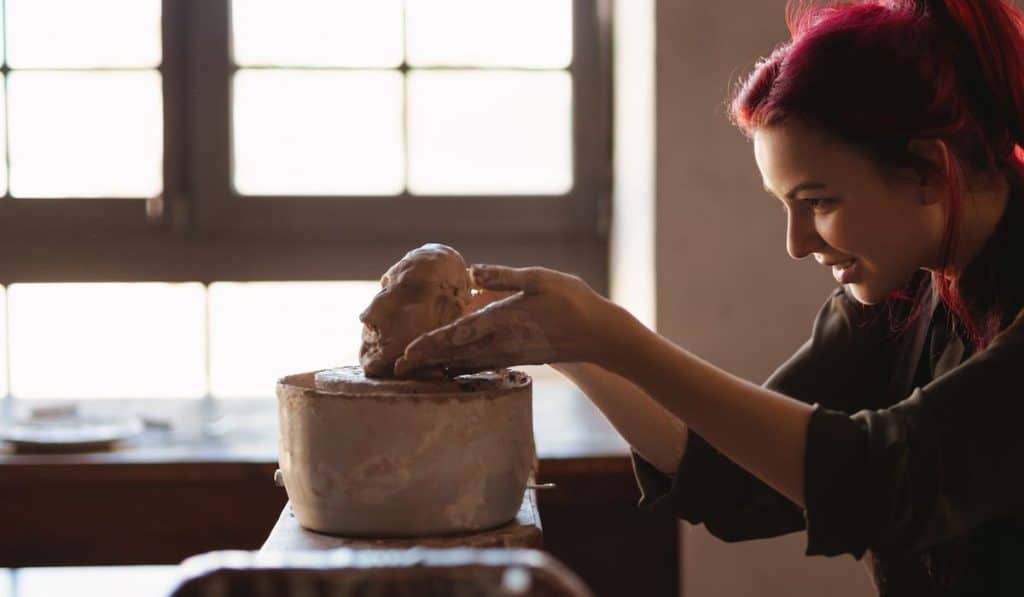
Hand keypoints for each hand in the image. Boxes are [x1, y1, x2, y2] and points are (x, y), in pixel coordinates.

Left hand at [394, 264, 618, 376]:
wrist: (599, 335)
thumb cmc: (572, 301)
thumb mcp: (541, 279)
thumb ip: (505, 276)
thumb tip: (471, 271)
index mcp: (502, 321)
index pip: (458, 335)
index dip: (431, 344)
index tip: (407, 353)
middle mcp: (501, 343)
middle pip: (455, 354)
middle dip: (425, 361)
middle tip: (396, 370)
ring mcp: (508, 354)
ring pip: (465, 363)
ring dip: (439, 367)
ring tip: (414, 371)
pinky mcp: (515, 357)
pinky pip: (480, 364)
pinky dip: (459, 367)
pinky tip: (448, 368)